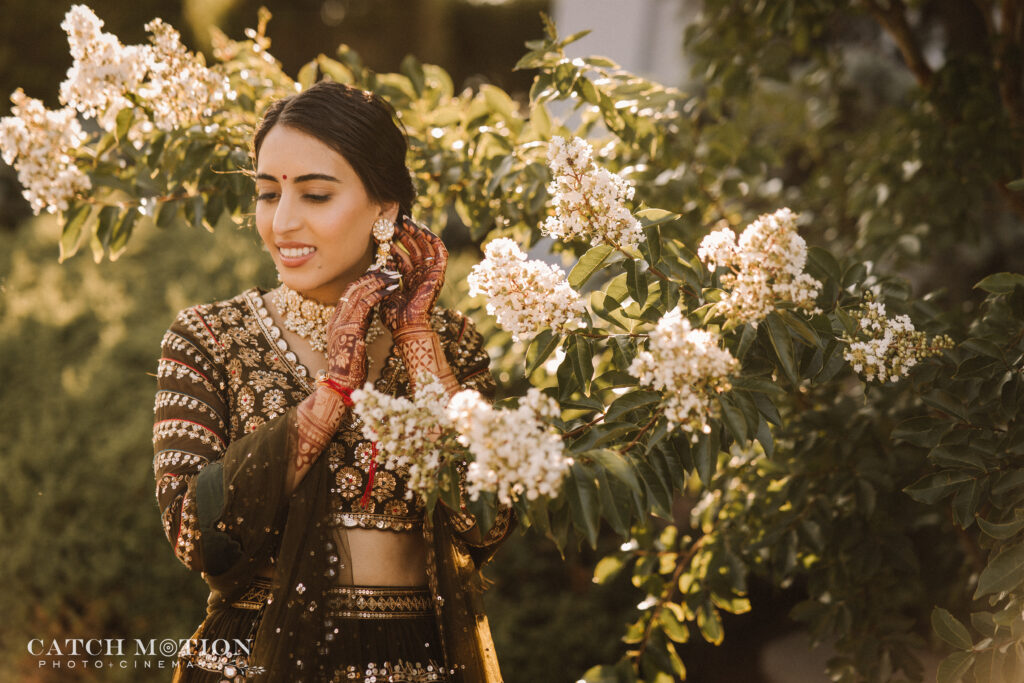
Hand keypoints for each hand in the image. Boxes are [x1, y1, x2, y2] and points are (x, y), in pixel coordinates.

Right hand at [325, 269, 400, 386]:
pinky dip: (379, 294)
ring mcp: (340, 323)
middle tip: (388, 269)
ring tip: (393, 276)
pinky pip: (365, 304)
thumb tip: (372, 309)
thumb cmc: (351, 367)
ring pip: (359, 292)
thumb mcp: (355, 340)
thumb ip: (360, 323)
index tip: (379, 273)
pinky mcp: (349, 329)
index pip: (349, 293)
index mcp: (335, 321)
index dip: (364, 281)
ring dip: (378, 282)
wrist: (341, 385)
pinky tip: (391, 290)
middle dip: (371, 276)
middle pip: (353, 288)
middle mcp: (335, 319)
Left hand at [379, 218, 447, 332]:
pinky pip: (440, 254)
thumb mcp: (385, 290)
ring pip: (426, 248)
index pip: (403, 257)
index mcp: (410, 280)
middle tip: (394, 224)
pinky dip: (434, 241)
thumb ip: (384, 274)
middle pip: (414, 250)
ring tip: (405, 222)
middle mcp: (421, 275)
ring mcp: (430, 275)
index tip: (383, 234)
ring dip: (417, 234)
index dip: (394, 245)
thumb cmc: (395, 315)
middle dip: (404, 236)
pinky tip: (424, 230)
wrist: (407, 325)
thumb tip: (380, 258)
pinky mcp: (438, 274)